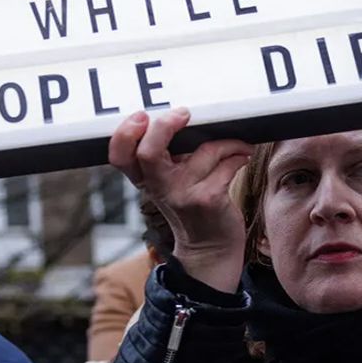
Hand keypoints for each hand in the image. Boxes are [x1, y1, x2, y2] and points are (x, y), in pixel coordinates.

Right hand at [108, 109, 252, 292]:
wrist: (209, 249)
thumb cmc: (191, 206)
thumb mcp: (167, 183)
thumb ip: (165, 156)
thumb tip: (184, 116)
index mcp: (145, 179)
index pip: (119, 155)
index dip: (125, 133)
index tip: (142, 117)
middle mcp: (159, 187)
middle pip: (148, 151)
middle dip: (165, 125)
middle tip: (184, 114)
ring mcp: (182, 195)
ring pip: (205, 150)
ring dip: (228, 142)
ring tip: (237, 145)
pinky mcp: (208, 199)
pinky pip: (227, 164)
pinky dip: (239, 155)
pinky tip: (241, 158)